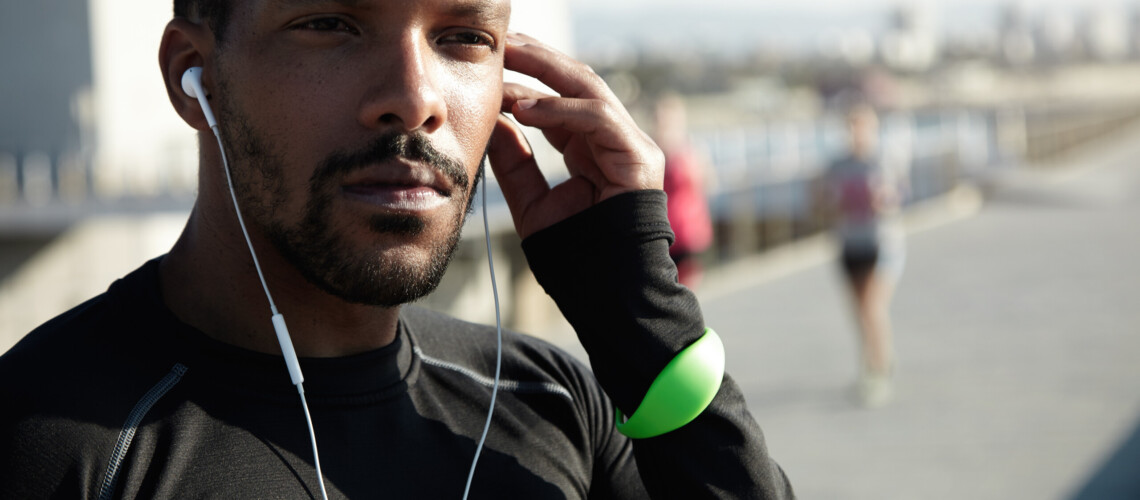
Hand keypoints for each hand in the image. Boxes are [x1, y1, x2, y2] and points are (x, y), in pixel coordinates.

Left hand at [488, 33, 663, 238]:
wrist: (609, 297)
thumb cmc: (577, 258)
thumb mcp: (532, 205)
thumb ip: (515, 165)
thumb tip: (491, 123)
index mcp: (591, 150)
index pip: (558, 103)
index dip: (523, 84)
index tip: (488, 73)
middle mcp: (613, 142)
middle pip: (576, 84)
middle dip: (537, 59)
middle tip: (500, 42)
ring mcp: (631, 147)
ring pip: (590, 89)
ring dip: (546, 68)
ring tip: (509, 57)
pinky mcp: (640, 158)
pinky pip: (599, 118)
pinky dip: (559, 109)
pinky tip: (523, 108)